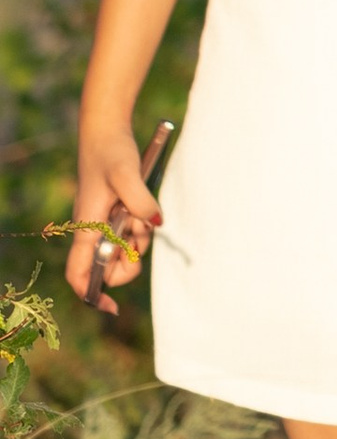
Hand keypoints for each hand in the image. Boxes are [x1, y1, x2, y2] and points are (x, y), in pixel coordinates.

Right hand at [68, 120, 163, 317]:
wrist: (107, 131)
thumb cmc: (111, 152)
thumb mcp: (127, 174)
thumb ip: (141, 201)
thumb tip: (155, 224)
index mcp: (86, 228)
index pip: (79, 274)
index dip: (91, 294)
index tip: (113, 306)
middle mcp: (92, 231)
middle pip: (108, 268)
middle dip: (129, 261)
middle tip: (141, 236)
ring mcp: (103, 223)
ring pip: (124, 250)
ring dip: (138, 240)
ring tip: (141, 213)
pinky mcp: (115, 215)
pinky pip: (131, 233)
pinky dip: (141, 228)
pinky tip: (143, 210)